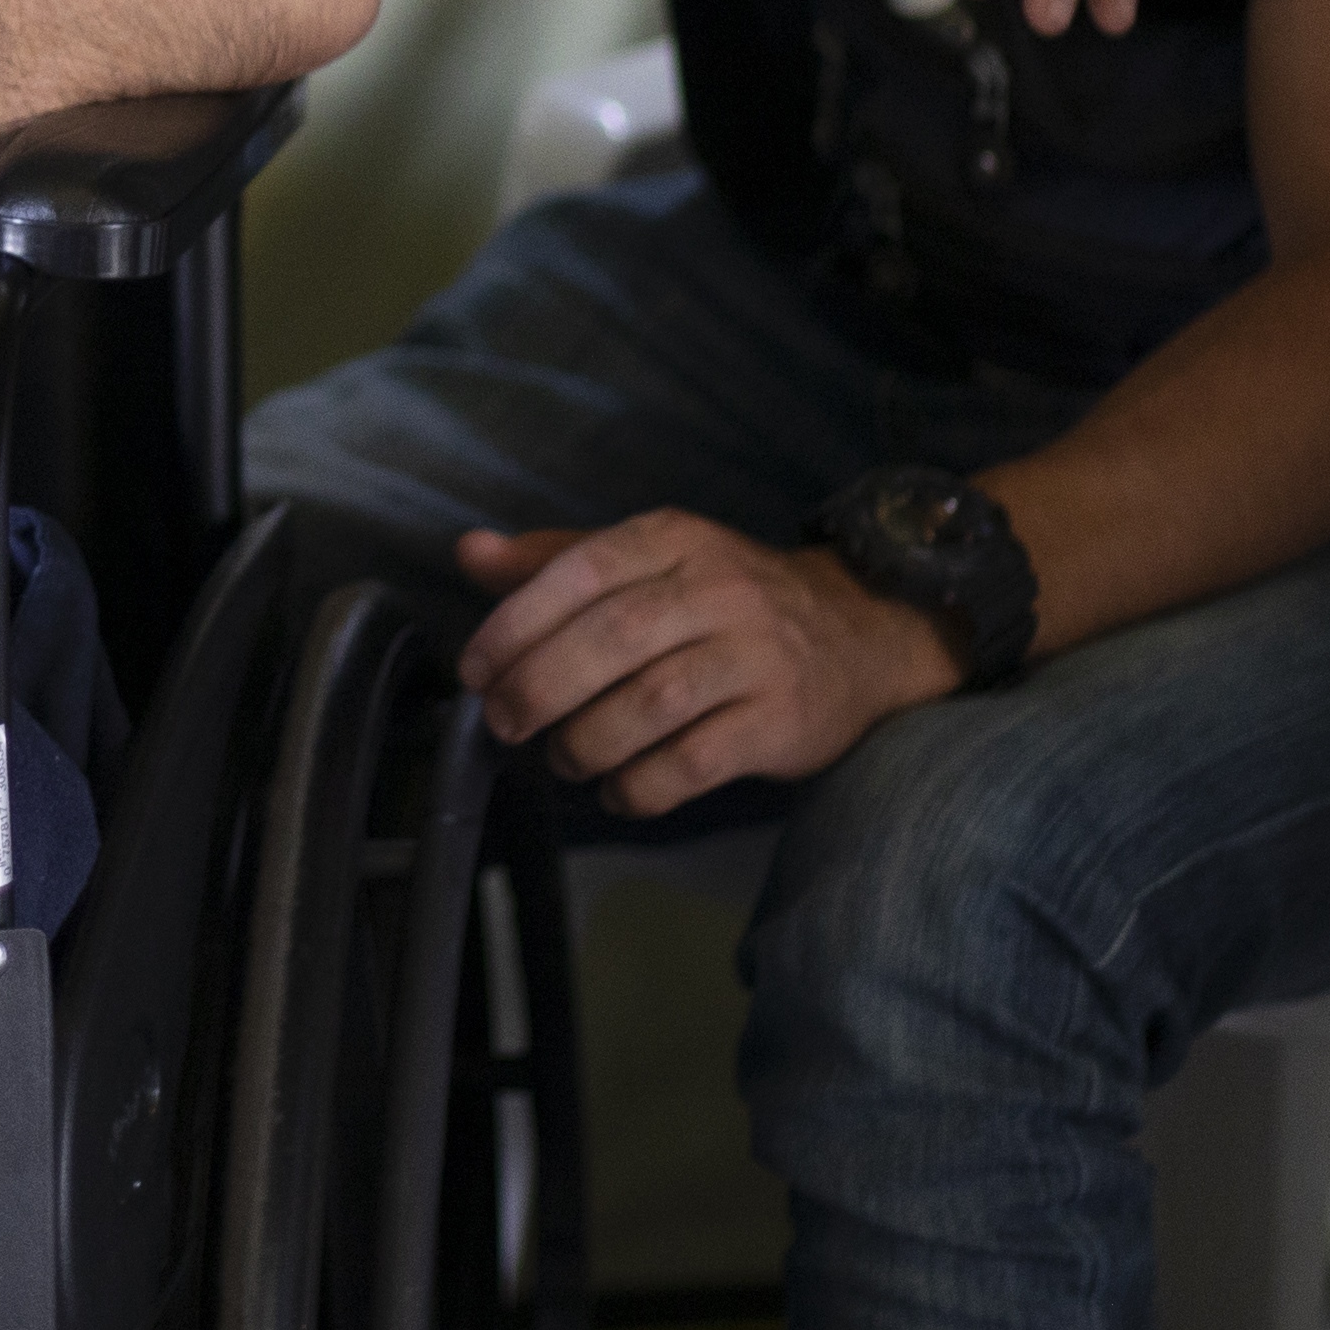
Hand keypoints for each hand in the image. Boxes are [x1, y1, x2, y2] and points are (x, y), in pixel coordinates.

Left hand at [455, 509, 952, 818]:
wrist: (860, 637)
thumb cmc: (726, 604)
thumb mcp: (651, 563)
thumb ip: (557, 561)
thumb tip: (469, 553)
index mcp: (676, 540)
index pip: (583, 571)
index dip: (517, 622)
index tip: (474, 669)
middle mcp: (719, 590)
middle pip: (613, 638)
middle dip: (540, 687)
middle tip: (504, 722)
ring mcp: (756, 657)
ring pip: (650, 705)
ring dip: (585, 742)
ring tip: (562, 757)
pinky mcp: (780, 723)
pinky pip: (692, 763)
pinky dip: (638, 786)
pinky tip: (617, 789)